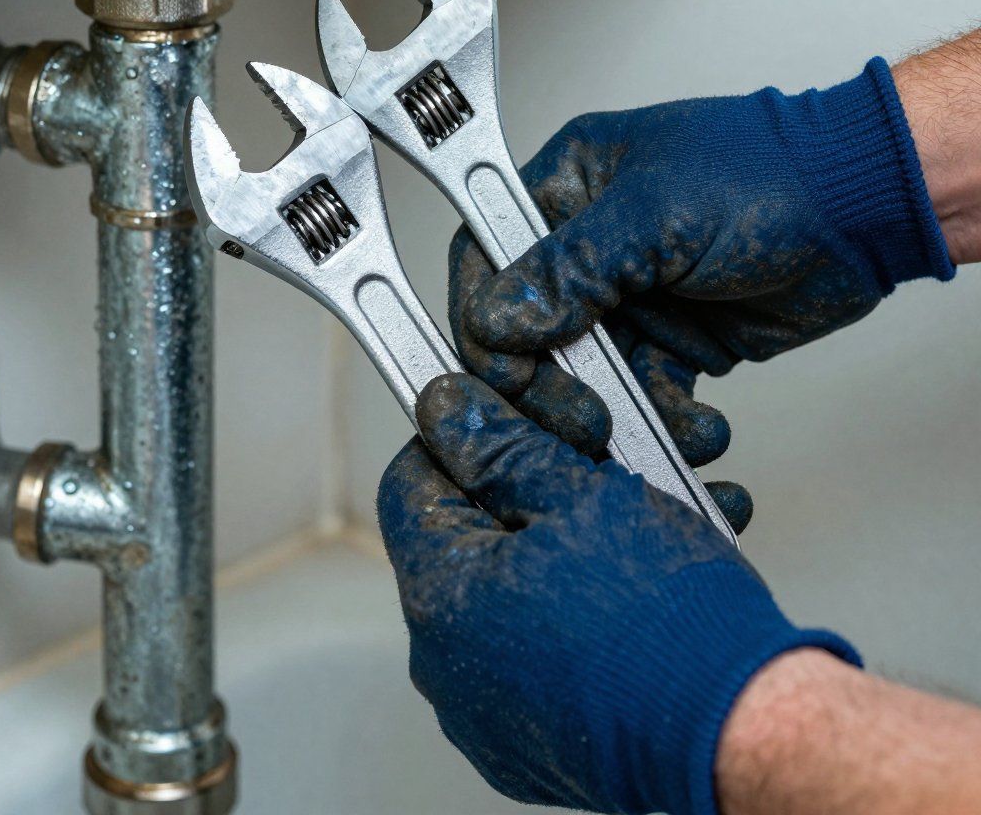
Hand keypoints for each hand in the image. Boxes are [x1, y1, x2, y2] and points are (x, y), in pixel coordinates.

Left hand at [378, 373, 857, 814]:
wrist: (742, 734)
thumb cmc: (668, 620)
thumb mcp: (581, 497)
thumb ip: (501, 448)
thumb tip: (448, 410)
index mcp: (443, 599)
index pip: (408, 487)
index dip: (456, 443)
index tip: (501, 425)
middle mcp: (448, 666)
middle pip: (463, 541)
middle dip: (520, 496)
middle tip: (583, 475)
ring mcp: (487, 711)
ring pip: (504, 594)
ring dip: (553, 551)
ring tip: (626, 532)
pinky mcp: (530, 742)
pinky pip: (530, 651)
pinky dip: (566, 611)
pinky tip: (626, 591)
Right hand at [450, 58, 952, 524]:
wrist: (864, 210)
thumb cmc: (773, 175)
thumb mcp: (657, 214)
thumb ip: (572, 269)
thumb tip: (499, 318)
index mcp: (566, 187)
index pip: (487, 258)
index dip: (484, 319)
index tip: (505, 370)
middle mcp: (585, 245)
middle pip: (527, 330)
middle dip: (550, 386)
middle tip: (583, 417)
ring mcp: (626, 296)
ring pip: (583, 375)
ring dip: (613, 414)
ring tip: (653, 433)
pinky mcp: (667, 339)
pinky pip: (640, 395)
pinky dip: (663, 423)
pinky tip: (700, 428)